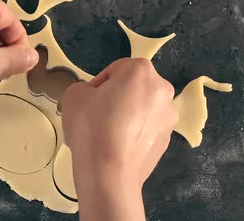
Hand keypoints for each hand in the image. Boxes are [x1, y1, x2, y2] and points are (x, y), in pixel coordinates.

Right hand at [61, 58, 177, 220]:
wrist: (110, 173)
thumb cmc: (92, 126)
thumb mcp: (74, 95)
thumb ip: (85, 88)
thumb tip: (95, 98)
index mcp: (142, 71)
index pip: (116, 70)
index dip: (99, 84)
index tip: (89, 101)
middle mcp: (162, 89)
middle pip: (133, 88)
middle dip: (116, 98)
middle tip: (97, 116)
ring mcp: (168, 116)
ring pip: (142, 109)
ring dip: (127, 116)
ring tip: (107, 135)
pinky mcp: (167, 140)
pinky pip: (146, 129)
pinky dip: (134, 133)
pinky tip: (118, 148)